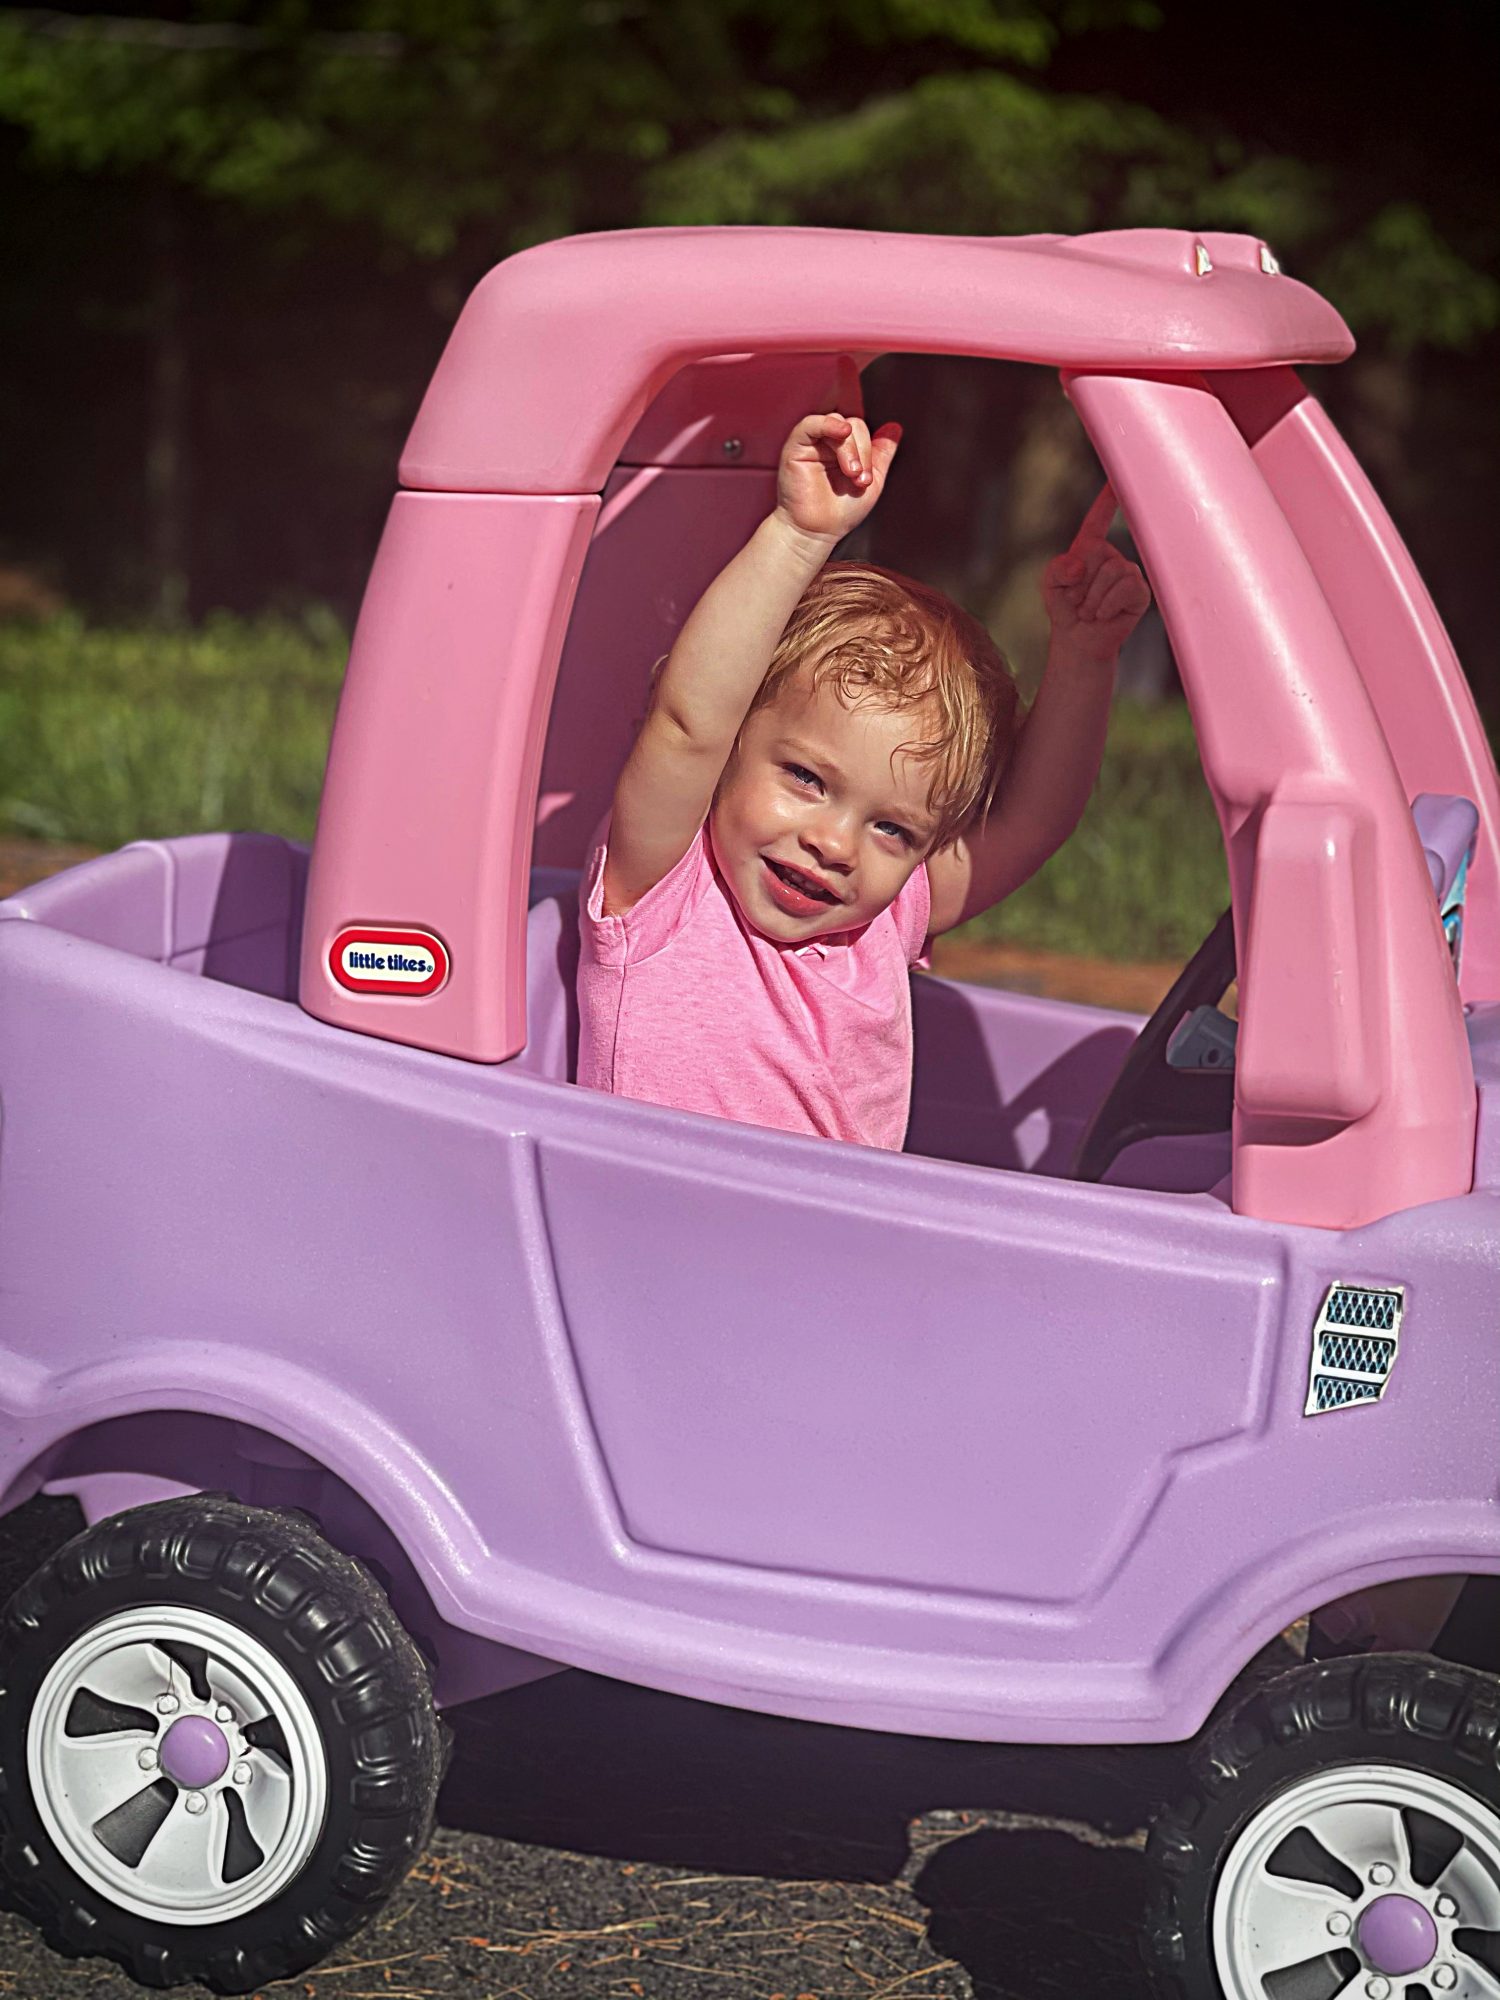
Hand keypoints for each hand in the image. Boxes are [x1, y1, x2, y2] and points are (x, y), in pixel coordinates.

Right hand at [774, 411, 901, 546]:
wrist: (817, 532)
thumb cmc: (840, 512)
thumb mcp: (871, 481)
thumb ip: (882, 454)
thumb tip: (895, 428)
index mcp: (845, 449)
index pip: (862, 432)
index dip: (869, 451)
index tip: (866, 480)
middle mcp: (827, 443)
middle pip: (852, 426)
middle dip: (862, 452)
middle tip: (859, 479)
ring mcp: (812, 444)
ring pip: (837, 423)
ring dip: (849, 448)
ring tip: (851, 473)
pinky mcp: (795, 447)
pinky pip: (811, 423)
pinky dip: (828, 424)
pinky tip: (842, 432)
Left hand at [1041, 485, 1150, 665]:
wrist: (1078, 642)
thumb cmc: (1065, 609)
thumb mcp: (1050, 584)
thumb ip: (1058, 568)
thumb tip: (1081, 566)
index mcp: (1090, 549)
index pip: (1098, 520)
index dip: (1107, 499)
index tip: (1117, 479)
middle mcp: (1112, 556)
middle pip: (1099, 553)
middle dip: (1081, 583)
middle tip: (1079, 602)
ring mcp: (1128, 573)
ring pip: (1112, 571)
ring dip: (1093, 598)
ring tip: (1090, 611)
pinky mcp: (1140, 592)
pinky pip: (1126, 586)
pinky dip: (1107, 604)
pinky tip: (1104, 615)